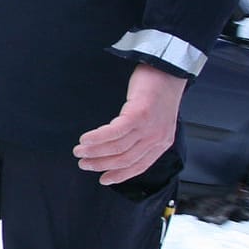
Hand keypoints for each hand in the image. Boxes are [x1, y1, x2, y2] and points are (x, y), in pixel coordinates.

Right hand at [73, 64, 186, 184]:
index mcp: (162, 143)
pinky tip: (86, 139)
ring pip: (117, 148)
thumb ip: (144, 135)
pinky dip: (98, 138)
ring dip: (94, 152)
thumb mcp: (156, 119)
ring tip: (79, 151)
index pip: (139, 166)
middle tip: (84, 163)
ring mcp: (148, 128)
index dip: (119, 175)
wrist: (169, 69)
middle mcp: (156, 139)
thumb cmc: (160, 90)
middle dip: (101, 164)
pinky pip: (114, 132)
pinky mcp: (139, 115)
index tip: (104, 179)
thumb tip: (121, 147)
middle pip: (124, 159)